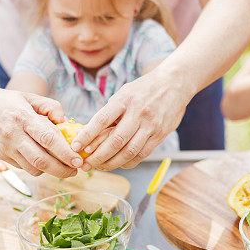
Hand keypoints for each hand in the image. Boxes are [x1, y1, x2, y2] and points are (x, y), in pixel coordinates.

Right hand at [0, 85, 82, 177]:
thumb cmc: (3, 100)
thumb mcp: (28, 96)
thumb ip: (50, 106)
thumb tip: (65, 122)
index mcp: (23, 117)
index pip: (48, 139)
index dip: (66, 152)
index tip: (79, 159)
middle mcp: (13, 135)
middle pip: (42, 160)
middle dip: (62, 169)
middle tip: (76, 170)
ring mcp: (5, 147)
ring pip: (33, 168)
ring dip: (51, 171)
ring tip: (64, 167)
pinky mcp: (0, 155)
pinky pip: (23, 167)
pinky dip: (37, 167)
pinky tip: (45, 162)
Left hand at [70, 71, 187, 169]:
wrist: (174, 83)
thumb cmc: (144, 88)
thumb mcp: (124, 92)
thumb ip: (110, 111)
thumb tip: (91, 132)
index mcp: (124, 99)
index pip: (102, 120)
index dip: (87, 135)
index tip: (76, 146)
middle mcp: (138, 112)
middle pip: (115, 140)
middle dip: (98, 156)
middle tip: (85, 164)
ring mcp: (150, 125)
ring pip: (129, 151)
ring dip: (112, 163)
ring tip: (100, 166)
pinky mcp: (160, 134)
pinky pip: (142, 154)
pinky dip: (128, 162)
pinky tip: (119, 163)